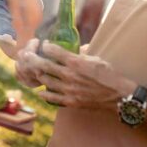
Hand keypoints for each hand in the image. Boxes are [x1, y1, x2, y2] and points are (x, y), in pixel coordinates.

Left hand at [16, 41, 133, 109]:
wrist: (118, 96)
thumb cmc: (110, 75)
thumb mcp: (97, 59)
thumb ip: (83, 53)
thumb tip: (76, 47)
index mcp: (76, 62)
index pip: (54, 51)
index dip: (46, 46)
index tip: (44, 45)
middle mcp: (69, 75)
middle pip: (44, 66)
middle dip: (33, 59)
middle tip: (28, 56)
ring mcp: (68, 90)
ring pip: (45, 81)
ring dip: (38, 75)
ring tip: (35, 72)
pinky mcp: (70, 101)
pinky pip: (52, 97)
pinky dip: (44, 93)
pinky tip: (40, 90)